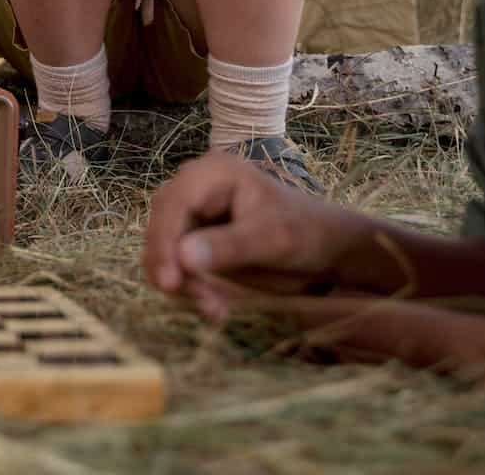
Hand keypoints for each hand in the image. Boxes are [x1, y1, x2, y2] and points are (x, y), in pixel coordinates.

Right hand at [143, 153, 364, 303]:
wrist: (324, 251)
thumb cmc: (305, 234)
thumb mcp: (271, 240)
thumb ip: (227, 247)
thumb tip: (182, 257)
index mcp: (213, 173)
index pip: (172, 203)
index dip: (164, 241)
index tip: (170, 283)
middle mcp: (195, 189)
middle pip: (161, 226)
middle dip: (173, 268)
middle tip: (202, 303)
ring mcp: (193, 215)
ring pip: (164, 250)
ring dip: (183, 285)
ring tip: (215, 310)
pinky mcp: (195, 241)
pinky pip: (176, 266)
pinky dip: (190, 290)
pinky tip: (215, 308)